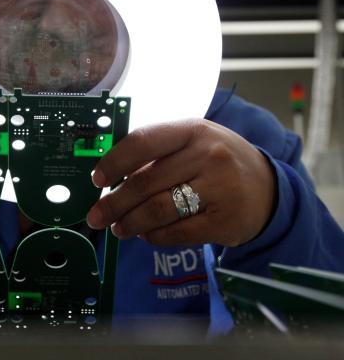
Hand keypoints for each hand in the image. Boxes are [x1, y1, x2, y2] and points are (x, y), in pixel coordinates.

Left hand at [86, 119, 276, 246]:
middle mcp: (207, 155)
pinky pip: (177, 232)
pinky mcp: (225, 221)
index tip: (97, 178)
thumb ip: (156, 153)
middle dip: (114, 202)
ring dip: (130, 223)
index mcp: (191, 129)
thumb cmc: (216, 160)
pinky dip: (155, 236)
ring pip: (157, 210)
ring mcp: (219, 188)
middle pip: (145, 182)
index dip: (113, 162)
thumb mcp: (192, 142)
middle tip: (96, 215)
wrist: (268, 187)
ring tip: (118, 228)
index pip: (142, 141)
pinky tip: (146, 234)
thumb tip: (110, 175)